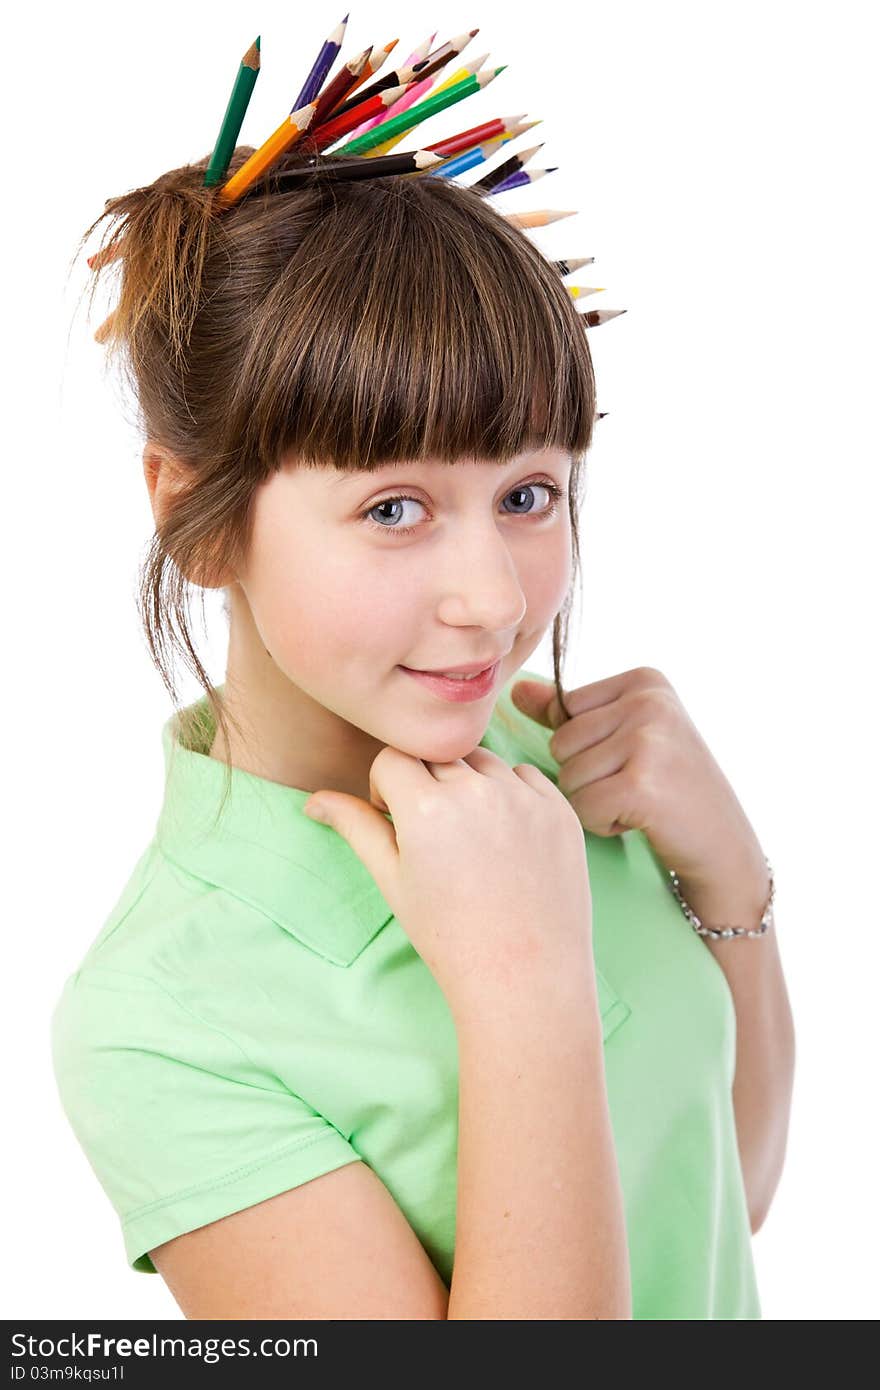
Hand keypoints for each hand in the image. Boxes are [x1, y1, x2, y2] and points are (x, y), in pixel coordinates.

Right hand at [303, 745, 594, 1016]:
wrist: (525, 975)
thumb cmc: (450, 935)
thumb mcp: (393, 881)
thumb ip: (356, 828)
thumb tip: (314, 801)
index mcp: (426, 809)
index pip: (393, 757)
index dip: (388, 787)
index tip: (396, 820)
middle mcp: (477, 792)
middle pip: (436, 754)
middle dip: (427, 783)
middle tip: (435, 836)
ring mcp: (524, 798)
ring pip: (481, 760)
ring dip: (469, 783)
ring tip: (472, 839)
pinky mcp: (559, 809)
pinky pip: (525, 777)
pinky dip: (511, 795)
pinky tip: (507, 842)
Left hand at [510, 666, 766, 892]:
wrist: (723, 844)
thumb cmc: (670, 789)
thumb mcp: (626, 736)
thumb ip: (571, 713)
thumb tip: (515, 692)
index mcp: (645, 680)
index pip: (565, 710)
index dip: (587, 748)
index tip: (634, 760)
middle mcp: (649, 701)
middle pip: (561, 743)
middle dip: (588, 777)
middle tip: (637, 786)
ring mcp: (648, 740)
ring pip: (567, 777)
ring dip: (596, 801)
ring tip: (640, 802)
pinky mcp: (642, 784)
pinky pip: (582, 806)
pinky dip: (603, 823)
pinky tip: (640, 820)